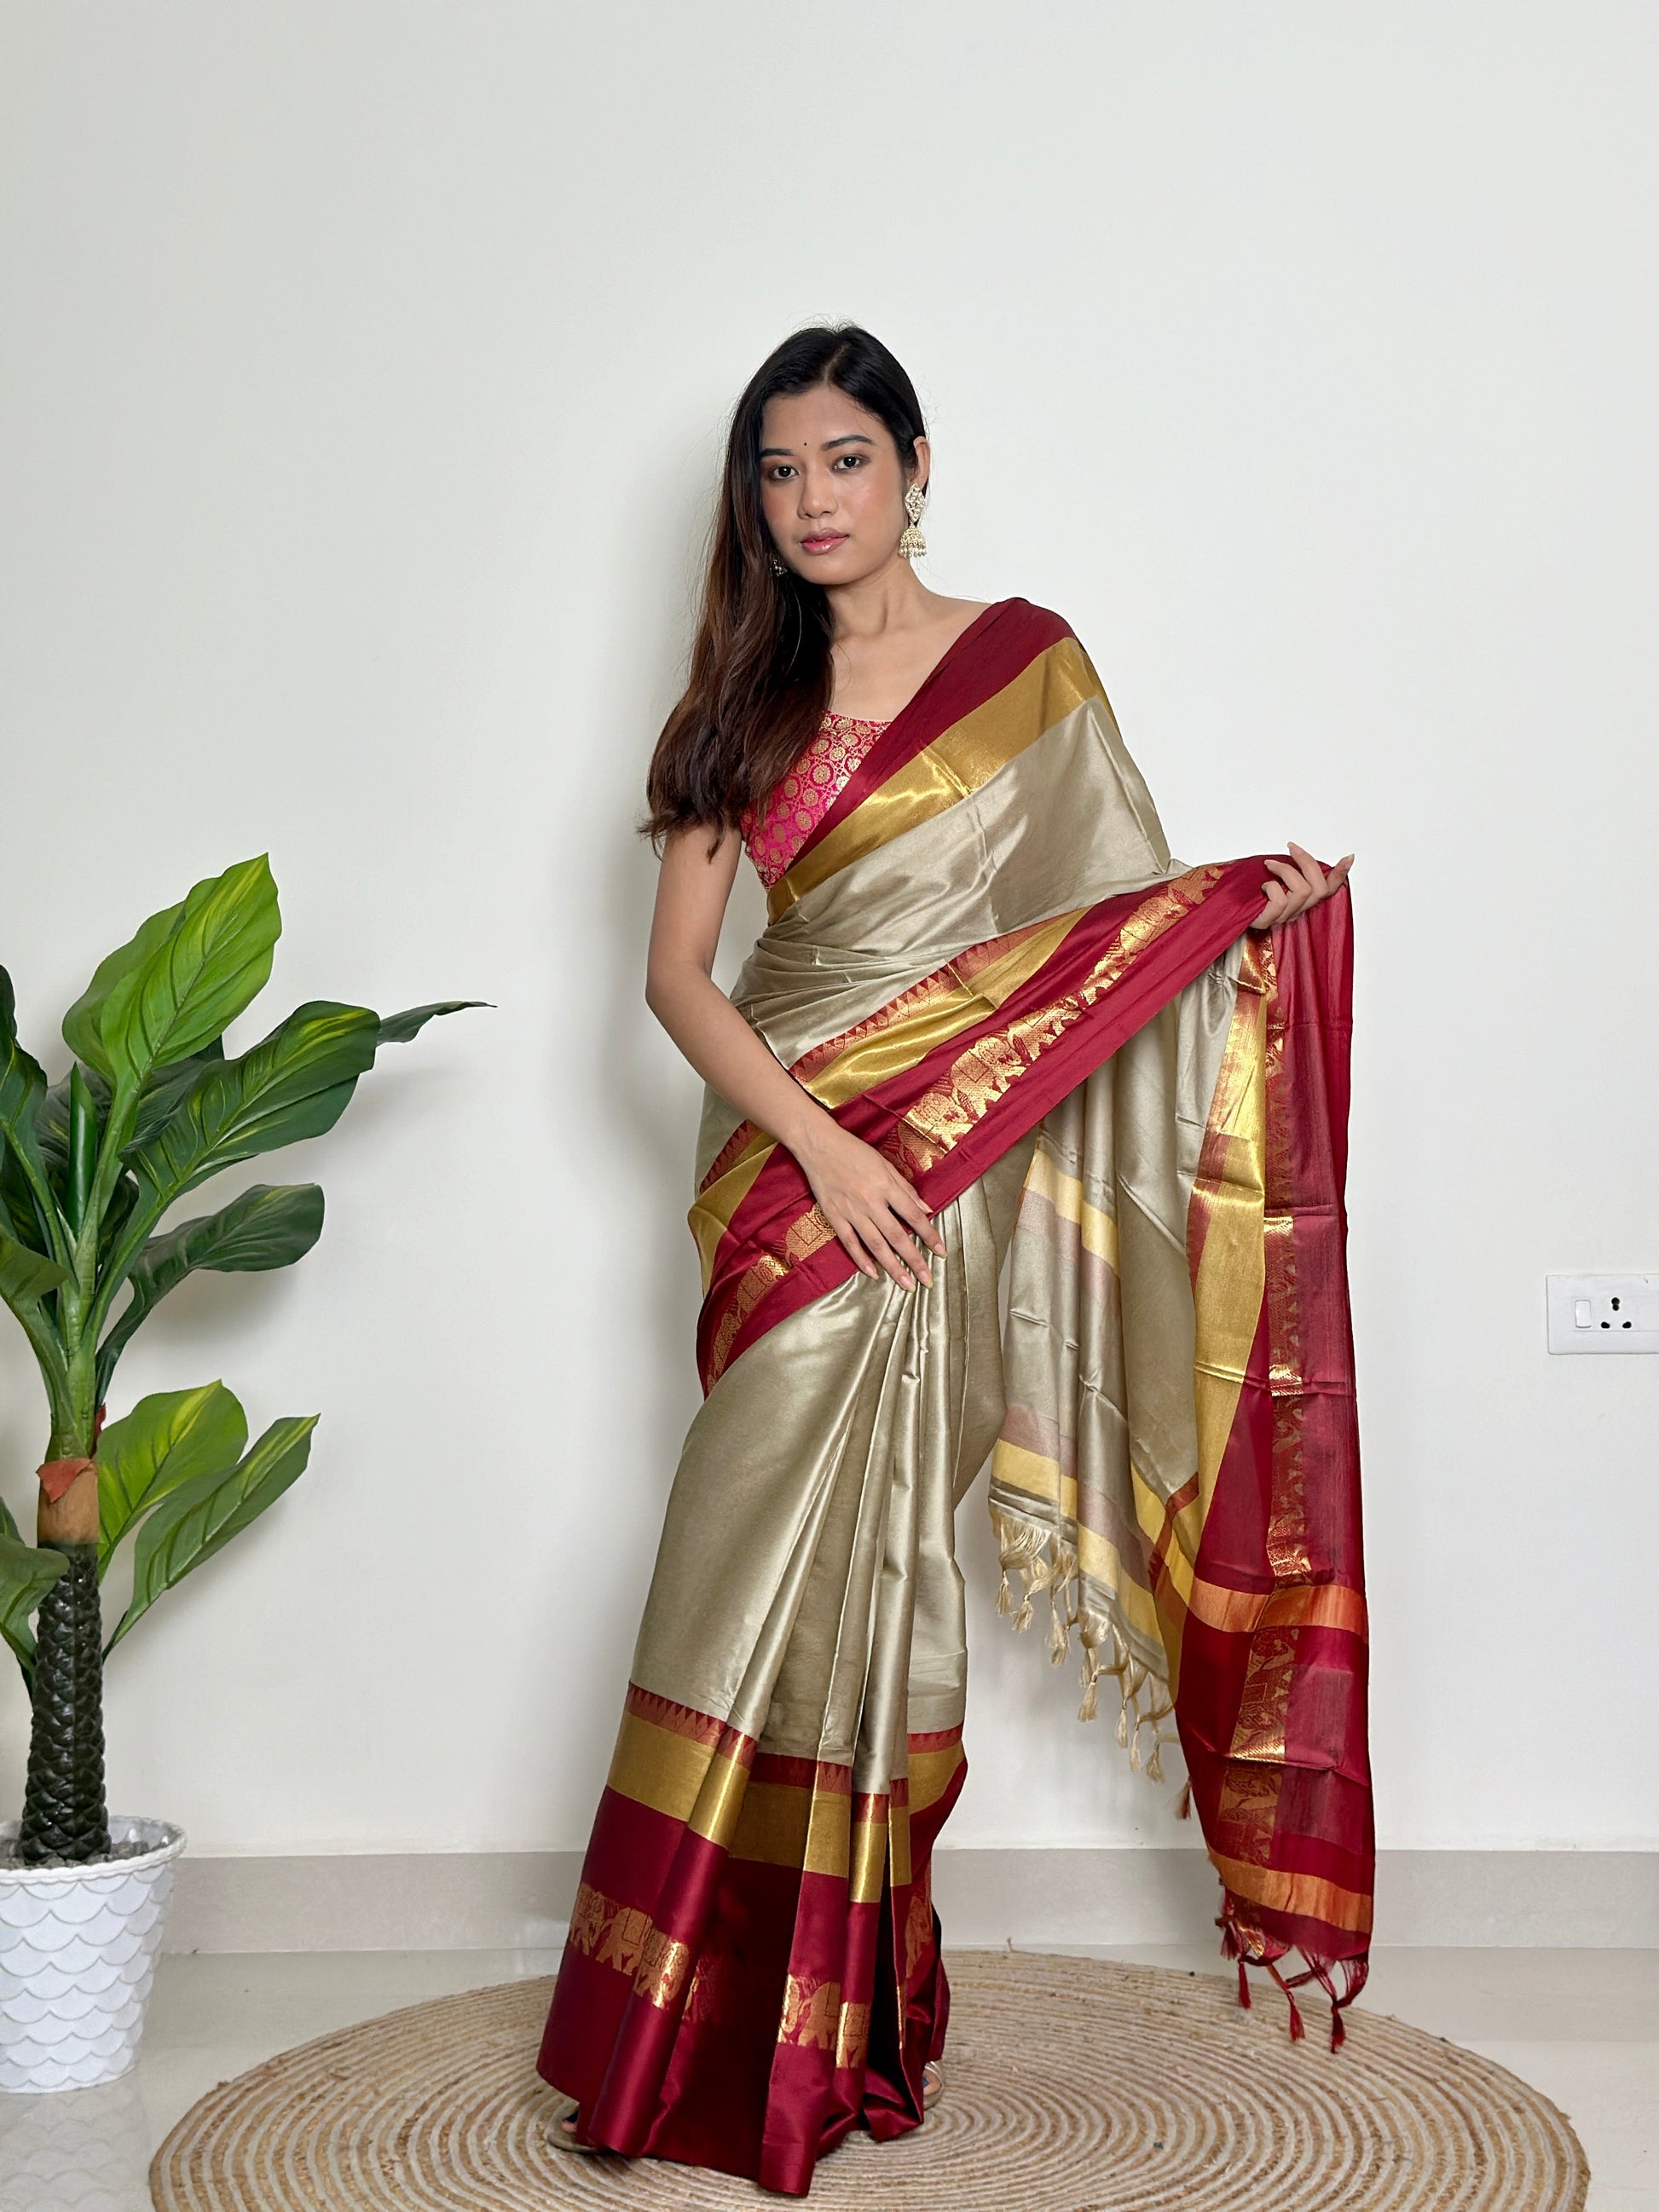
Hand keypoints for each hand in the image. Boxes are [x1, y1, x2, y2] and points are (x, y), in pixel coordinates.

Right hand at [793, 1118, 945, 1290]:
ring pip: (875, 1245)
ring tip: (906, 1284)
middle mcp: (870, 1201)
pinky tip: (873, 1274)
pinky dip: (861, 1259)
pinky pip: (850, 1242)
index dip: (930, 1236)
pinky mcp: (834, 1216)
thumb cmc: (854, 1151)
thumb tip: (927, 1209)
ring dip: (892, 1266)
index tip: (941, 1252)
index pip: (914, 1216)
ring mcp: (851, 1211)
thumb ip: (905, 1189)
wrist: (818, 1145)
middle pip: (897, 1236)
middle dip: (914, 1260)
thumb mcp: (884, 1164)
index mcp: (886, 1186)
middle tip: (927, 1280)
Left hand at [1254, 841, 1352, 928]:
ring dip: (1285, 870)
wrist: (1223, 908)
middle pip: (1318, 887)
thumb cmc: (1247, 889)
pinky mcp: (1268, 920)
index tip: (1348, 857)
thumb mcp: (1272, 873)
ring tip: (1269, 866)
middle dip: (1306, 861)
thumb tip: (1299, 852)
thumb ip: (1290, 868)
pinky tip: (1261, 887)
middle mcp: (1297, 910)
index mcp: (1301, 900)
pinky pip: (1281, 900)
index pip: (1328, 889)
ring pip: (1302, 890)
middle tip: (1291, 848)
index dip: (1340, 874)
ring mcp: (1284, 917)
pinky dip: (1271, 887)